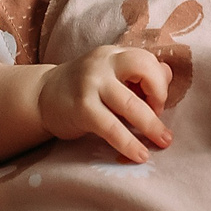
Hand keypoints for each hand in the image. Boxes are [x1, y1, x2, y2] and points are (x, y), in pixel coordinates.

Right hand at [39, 46, 173, 162]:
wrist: (42, 97)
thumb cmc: (84, 89)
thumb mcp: (111, 76)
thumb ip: (138, 75)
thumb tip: (168, 74)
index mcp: (114, 54)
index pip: (147, 59)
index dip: (159, 83)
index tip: (156, 104)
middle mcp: (102, 63)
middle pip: (143, 69)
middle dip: (160, 95)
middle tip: (160, 116)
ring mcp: (90, 84)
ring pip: (131, 103)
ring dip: (151, 125)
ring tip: (163, 142)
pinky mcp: (82, 108)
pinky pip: (112, 127)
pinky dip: (129, 143)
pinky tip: (140, 155)